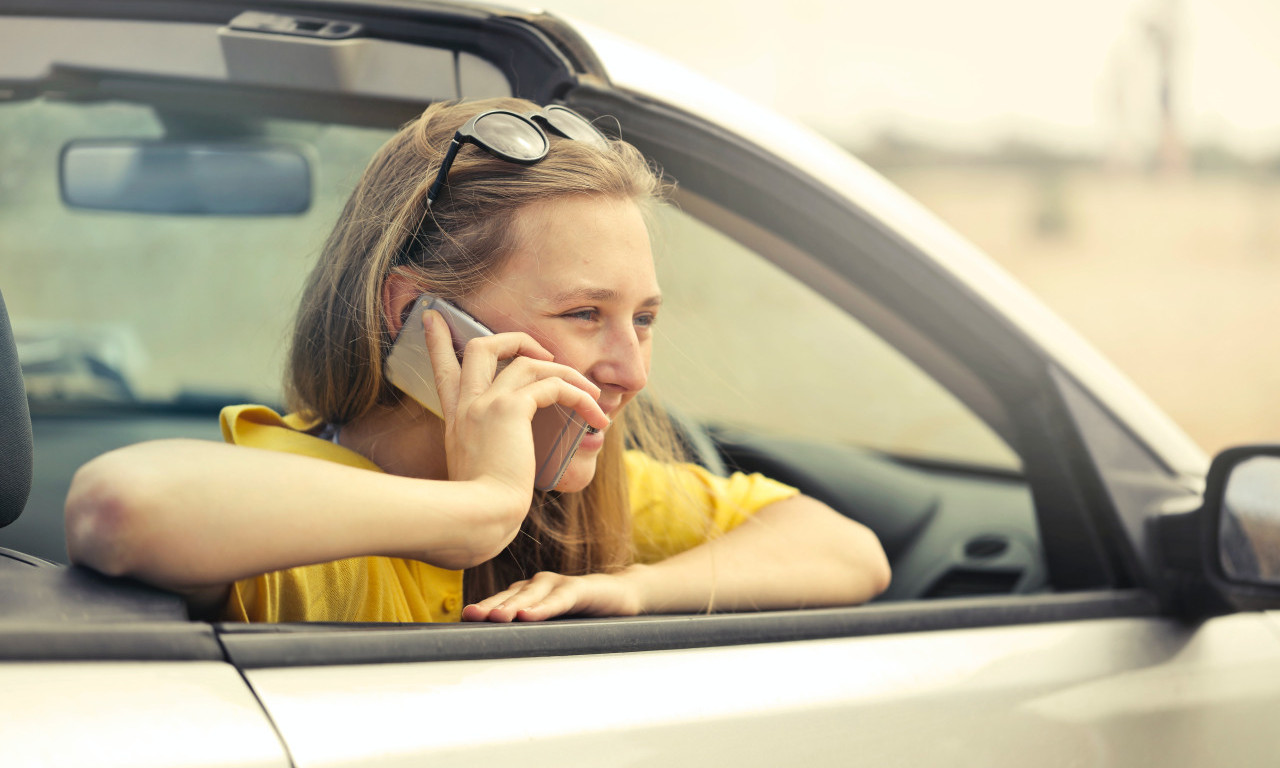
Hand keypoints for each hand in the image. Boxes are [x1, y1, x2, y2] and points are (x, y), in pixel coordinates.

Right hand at [422, 309, 607, 503]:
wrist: (478, 516)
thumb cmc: (480, 507)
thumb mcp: (474, 475)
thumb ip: (487, 460)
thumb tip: (511, 469)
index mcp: (456, 419)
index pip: (444, 370)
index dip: (438, 342)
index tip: (434, 318)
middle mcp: (467, 404)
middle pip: (482, 346)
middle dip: (516, 339)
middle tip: (544, 352)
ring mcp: (486, 403)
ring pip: (526, 359)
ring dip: (566, 371)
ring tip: (591, 393)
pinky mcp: (510, 409)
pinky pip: (552, 384)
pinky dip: (578, 393)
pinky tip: (594, 413)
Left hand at [461, 569, 644, 621]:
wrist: (621, 595)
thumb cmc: (581, 612)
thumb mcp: (552, 623)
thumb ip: (529, 630)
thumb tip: (496, 652)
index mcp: (527, 592)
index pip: (500, 600)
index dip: (482, 608)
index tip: (463, 619)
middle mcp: (538, 584)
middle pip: (510, 596)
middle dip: (490, 606)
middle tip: (471, 617)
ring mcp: (559, 584)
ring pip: (531, 595)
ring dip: (513, 606)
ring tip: (496, 618)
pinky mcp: (580, 588)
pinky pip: (560, 598)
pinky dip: (544, 607)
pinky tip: (529, 615)